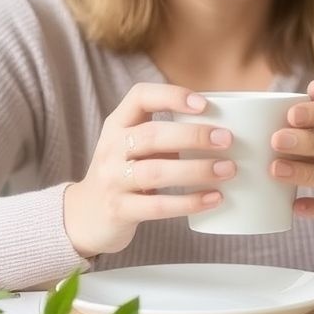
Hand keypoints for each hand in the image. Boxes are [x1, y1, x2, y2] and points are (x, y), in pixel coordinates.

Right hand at [64, 83, 234, 257]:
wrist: (85, 216)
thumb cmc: (123, 175)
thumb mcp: (133, 147)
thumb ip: (167, 137)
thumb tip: (223, 130)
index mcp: (117, 125)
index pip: (140, 97)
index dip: (172, 96)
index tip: (204, 104)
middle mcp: (111, 148)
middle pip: (151, 135)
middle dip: (193, 135)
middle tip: (227, 139)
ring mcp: (112, 180)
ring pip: (155, 171)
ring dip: (196, 170)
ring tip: (228, 170)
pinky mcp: (119, 210)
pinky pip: (157, 206)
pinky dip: (189, 202)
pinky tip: (214, 199)